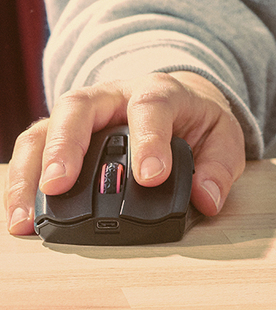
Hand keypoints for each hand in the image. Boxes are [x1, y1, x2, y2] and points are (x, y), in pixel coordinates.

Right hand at [7, 72, 245, 235]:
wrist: (177, 100)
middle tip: (60, 184)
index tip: (150, 177)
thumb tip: (207, 198)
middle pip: (79, 106)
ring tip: (27, 217)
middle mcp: (112, 96)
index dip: (150, 141)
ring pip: (44, 129)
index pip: (152, 106)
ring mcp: (80, 114)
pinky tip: (19, 217)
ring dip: (30, 172)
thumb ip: (219, 165)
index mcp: (159, 91)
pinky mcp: (58, 135)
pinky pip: (31, 151)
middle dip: (67, 145)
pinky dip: (21, 183)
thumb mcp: (222, 136)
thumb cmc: (195, 121)